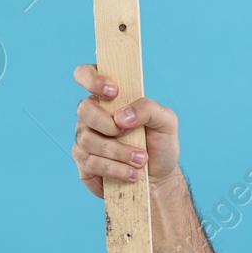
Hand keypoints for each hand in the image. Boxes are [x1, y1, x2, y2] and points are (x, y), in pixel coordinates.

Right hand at [71, 63, 180, 198]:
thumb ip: (148, 109)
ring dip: (118, 152)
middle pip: (84, 110)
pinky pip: (91, 163)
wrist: (159, 178)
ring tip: (141, 160)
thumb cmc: (160, 144)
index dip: (93, 79)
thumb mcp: (166, 121)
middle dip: (109, 125)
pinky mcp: (84, 163)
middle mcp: (92, 115)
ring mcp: (85, 138)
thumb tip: (121, 116)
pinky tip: (132, 174)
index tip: (114, 92)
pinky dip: (116, 169)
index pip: (85, 74)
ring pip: (87, 140)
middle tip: (129, 133)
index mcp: (109, 96)